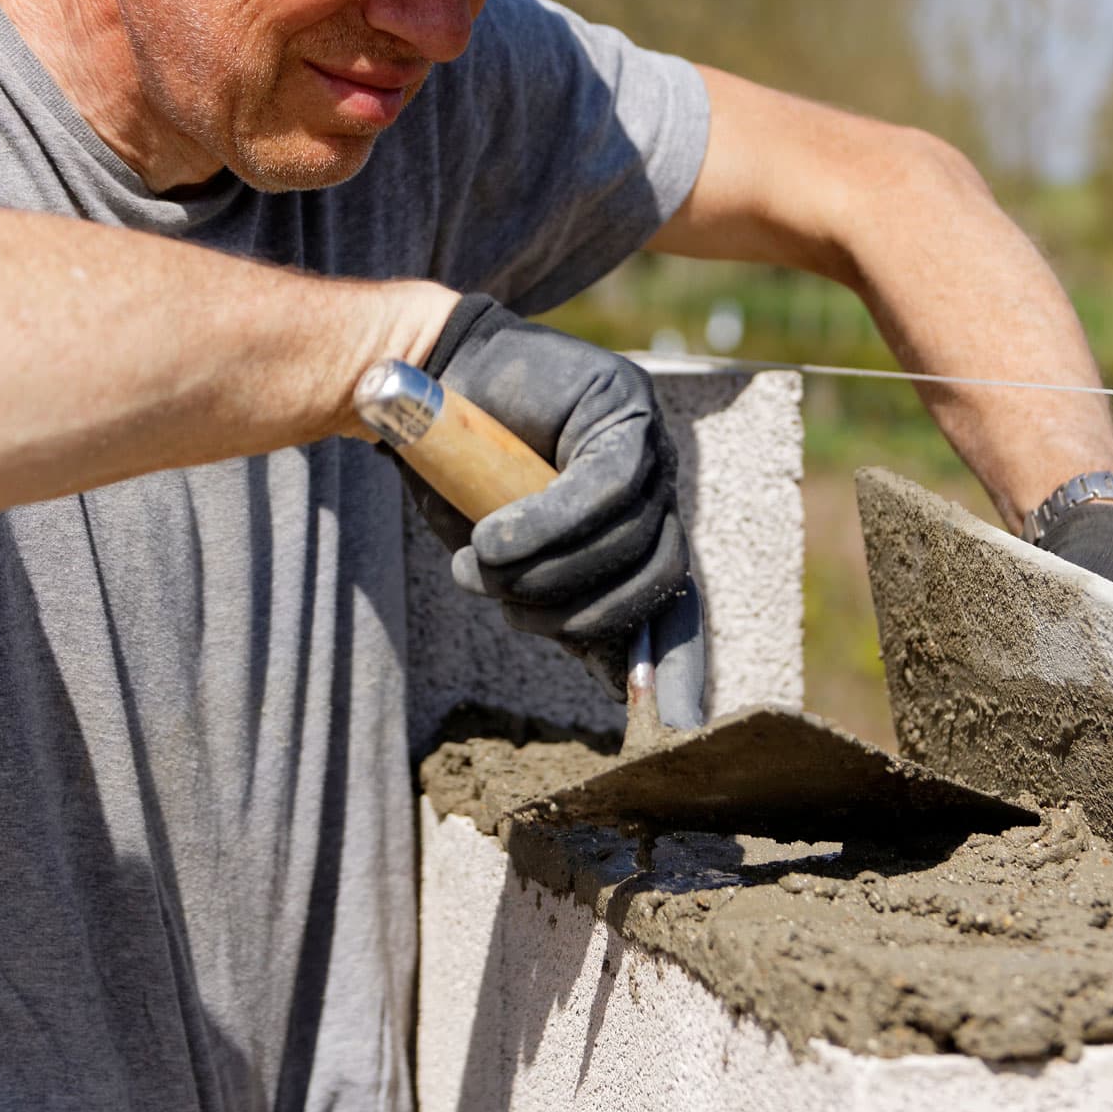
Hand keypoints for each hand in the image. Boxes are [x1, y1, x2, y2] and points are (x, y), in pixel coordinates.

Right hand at [402, 294, 699, 705]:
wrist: (430, 384)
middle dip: (571, 612)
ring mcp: (651, 450)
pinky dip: (543, 526)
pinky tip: (491, 539)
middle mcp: (658, 494)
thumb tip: (615, 680)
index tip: (675, 727)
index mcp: (639, 537)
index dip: (682, 668)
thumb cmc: (465, 480)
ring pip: (626, 540)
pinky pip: (605, 490)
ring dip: (543, 572)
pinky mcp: (628, 411)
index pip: (677, 607)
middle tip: (502, 604)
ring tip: (479, 564)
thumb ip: (564, 605)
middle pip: (652, 579)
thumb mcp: (514, 563)